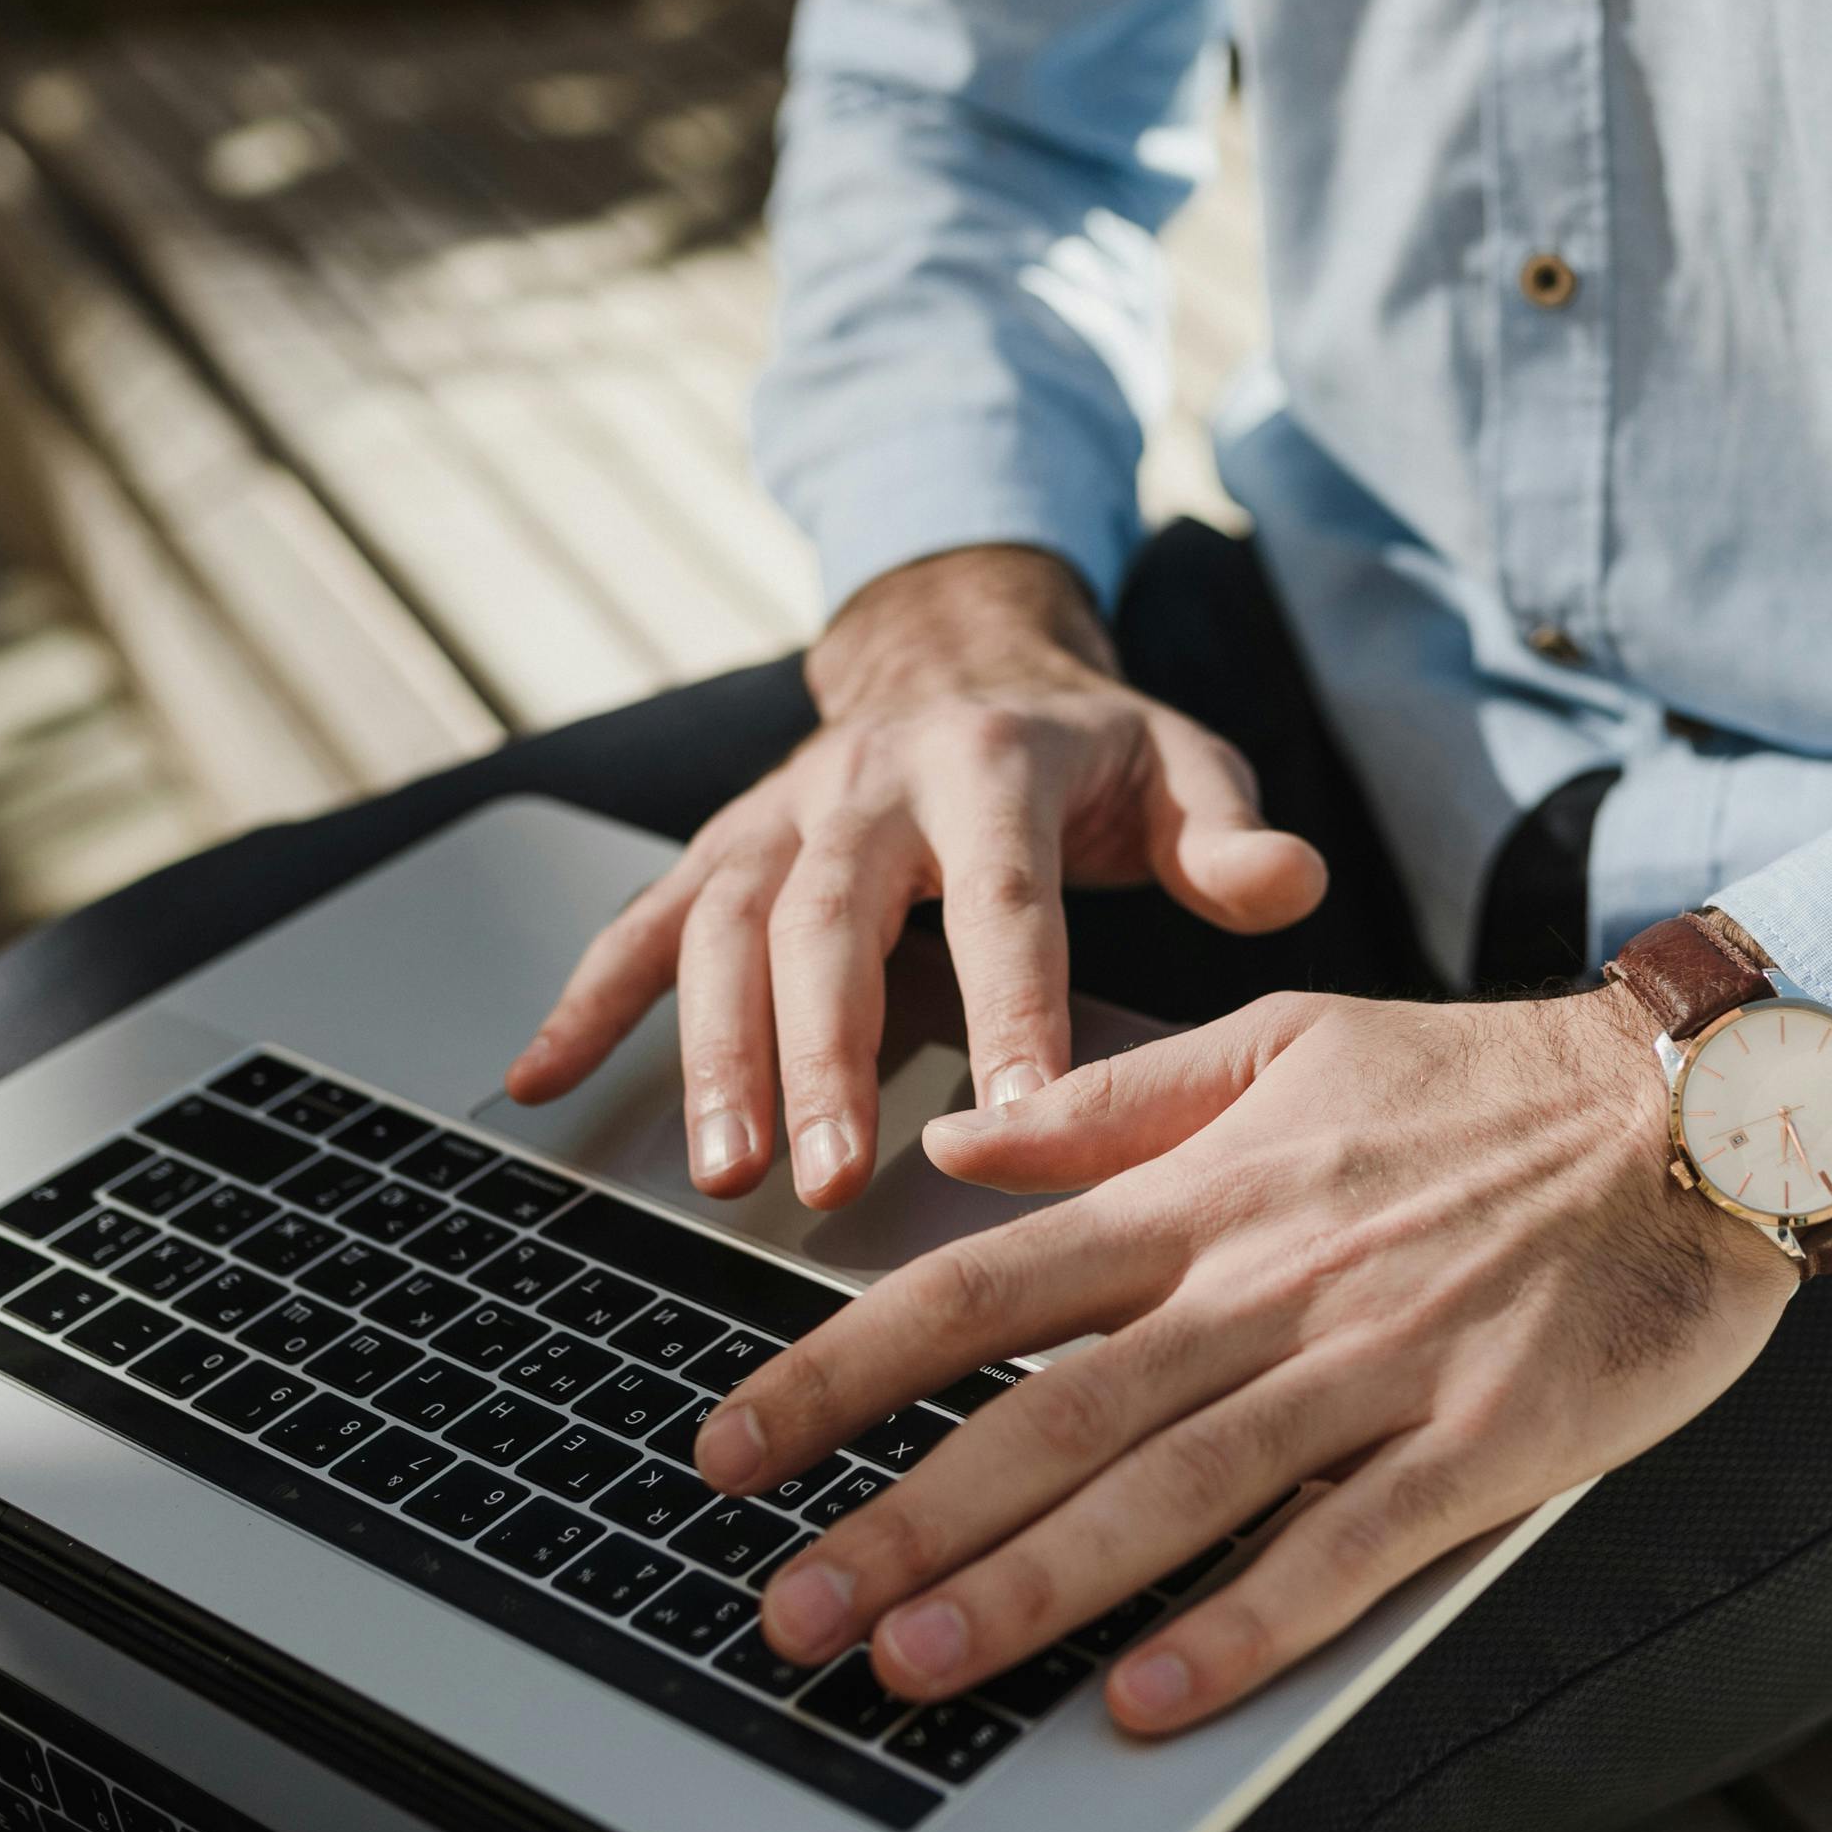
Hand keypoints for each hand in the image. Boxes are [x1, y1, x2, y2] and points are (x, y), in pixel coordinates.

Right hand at [507, 544, 1325, 1205]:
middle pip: (832, 919)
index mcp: (994, 762)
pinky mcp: (725, 842)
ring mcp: (783, 812)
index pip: (1003, 899)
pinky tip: (542, 1081)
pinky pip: (641, 919)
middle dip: (822, 1054)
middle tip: (822, 1181)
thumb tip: (1288, 884)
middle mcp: (870, 780)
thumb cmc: (1086, 747)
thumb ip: (1226, 834)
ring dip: (710, 1049)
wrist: (965, 650)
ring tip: (719, 1170)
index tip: (1018, 1122)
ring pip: (726, 928)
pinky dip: (585, 997)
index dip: (1011, 1009)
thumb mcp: (1180, 764)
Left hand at [693, 987, 1797, 1734]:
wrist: (1697, 1104)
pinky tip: (1150, 1699)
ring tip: (914, 1666)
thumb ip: (1117, 1099)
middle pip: (1051, 1409)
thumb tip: (954, 1142)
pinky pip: (1347, 1550)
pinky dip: (1246, 1626)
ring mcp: (1374, 1366)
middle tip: (789, 1613)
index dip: (841, 1371)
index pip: (982, 1283)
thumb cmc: (1480, 1084)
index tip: (734, 1446)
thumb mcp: (1285, 1039)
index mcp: (1205, 1190)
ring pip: (1174, 1488)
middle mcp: (1265, 1281)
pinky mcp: (1482, 1445)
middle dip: (905, 1516)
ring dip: (1036, 1586)